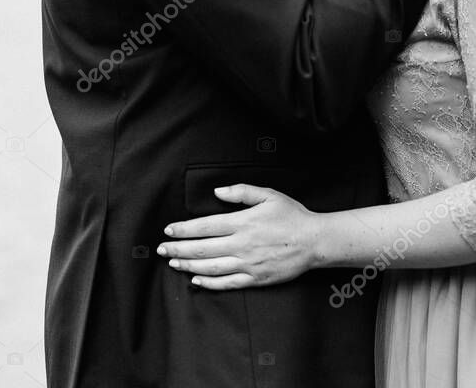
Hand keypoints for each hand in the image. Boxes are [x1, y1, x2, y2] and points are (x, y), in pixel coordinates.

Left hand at [157, 184, 319, 290]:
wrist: (313, 241)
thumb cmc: (292, 215)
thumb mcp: (269, 195)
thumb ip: (241, 192)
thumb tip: (218, 192)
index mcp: (243, 222)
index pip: (206, 226)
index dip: (184, 229)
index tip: (169, 229)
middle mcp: (242, 244)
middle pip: (203, 248)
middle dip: (179, 248)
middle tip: (162, 249)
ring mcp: (248, 263)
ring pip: (211, 266)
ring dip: (189, 264)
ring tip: (174, 262)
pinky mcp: (255, 278)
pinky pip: (227, 283)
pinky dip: (209, 282)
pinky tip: (197, 280)